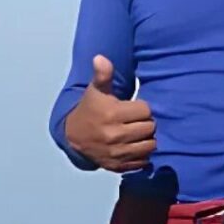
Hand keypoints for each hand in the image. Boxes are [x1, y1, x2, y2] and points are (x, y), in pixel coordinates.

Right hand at [64, 55, 156, 172]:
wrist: (73, 136)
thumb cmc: (91, 108)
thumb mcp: (96, 90)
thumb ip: (103, 74)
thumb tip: (100, 58)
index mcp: (112, 114)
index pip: (146, 110)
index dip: (141, 108)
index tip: (133, 108)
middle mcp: (114, 135)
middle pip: (150, 128)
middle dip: (146, 123)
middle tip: (135, 121)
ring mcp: (116, 153)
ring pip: (150, 145)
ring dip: (146, 139)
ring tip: (137, 132)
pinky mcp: (117, 166)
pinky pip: (143, 161)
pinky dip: (142, 154)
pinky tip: (133, 145)